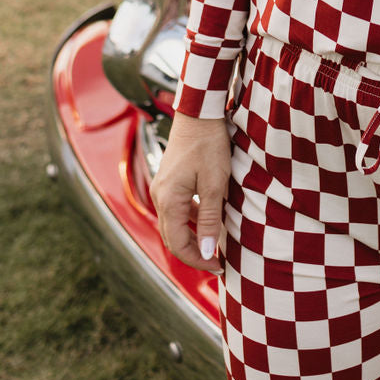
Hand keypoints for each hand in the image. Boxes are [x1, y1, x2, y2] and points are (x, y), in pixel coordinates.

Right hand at [149, 111, 229, 273]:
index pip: (179, 245)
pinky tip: (209, 220)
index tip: (220, 265)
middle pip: (173, 238)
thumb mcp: (215, 184)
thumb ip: (210, 219)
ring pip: (174, 224)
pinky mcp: (168, 182)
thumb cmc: (209, 145)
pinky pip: (177, 210)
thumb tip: (208, 252)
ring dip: (193, 237)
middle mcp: (159, 198)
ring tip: (216, 244)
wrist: (199, 113)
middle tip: (219, 261)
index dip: (199, 260)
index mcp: (168, 201)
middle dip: (195, 252)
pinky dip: (191, 220)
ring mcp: (162, 189)